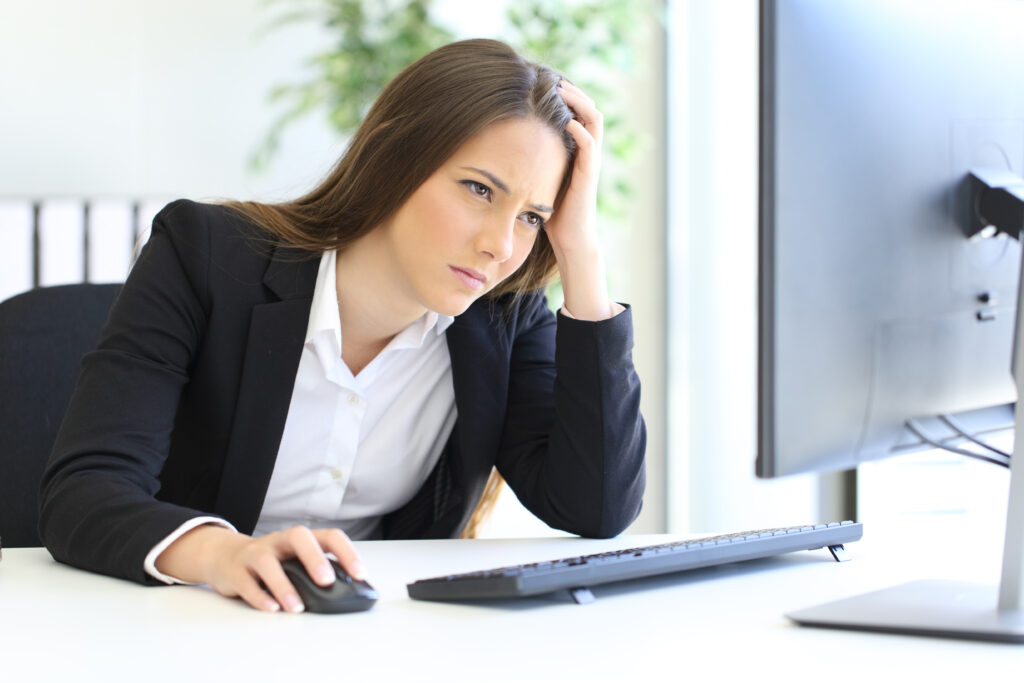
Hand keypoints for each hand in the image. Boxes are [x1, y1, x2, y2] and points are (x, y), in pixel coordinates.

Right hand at [155, 524, 364, 612]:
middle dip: (314, 558)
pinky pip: (246, 583)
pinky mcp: (235, 571)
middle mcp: (279, 541)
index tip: (360, 574)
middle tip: (327, 581)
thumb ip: (317, 573)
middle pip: (298, 536)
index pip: (328, 536)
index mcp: (301, 540)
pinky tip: (272, 609)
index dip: (347, 552)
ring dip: (284, 585)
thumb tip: (350, 594)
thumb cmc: (272, 562)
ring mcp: (255, 553)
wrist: (225, 556)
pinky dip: (259, 597)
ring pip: (268, 562)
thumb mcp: (295, 561)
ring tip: (297, 608)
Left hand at [545, 81, 614, 320]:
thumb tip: (498, 149)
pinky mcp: (589, 174)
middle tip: (552, 78)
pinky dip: (580, 130)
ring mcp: (590, 162)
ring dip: (579, 102)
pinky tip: (565, 121)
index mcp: (574, 151)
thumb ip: (527, 161)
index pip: (574, 112)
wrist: (569, 241)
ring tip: (561, 89)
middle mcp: (585, 152)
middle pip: (587, 109)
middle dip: (572, 91)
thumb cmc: (549, 214)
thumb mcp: (535, 179)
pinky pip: (590, 145)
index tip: (542, 83)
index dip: (563, 96)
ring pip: (594, 120)